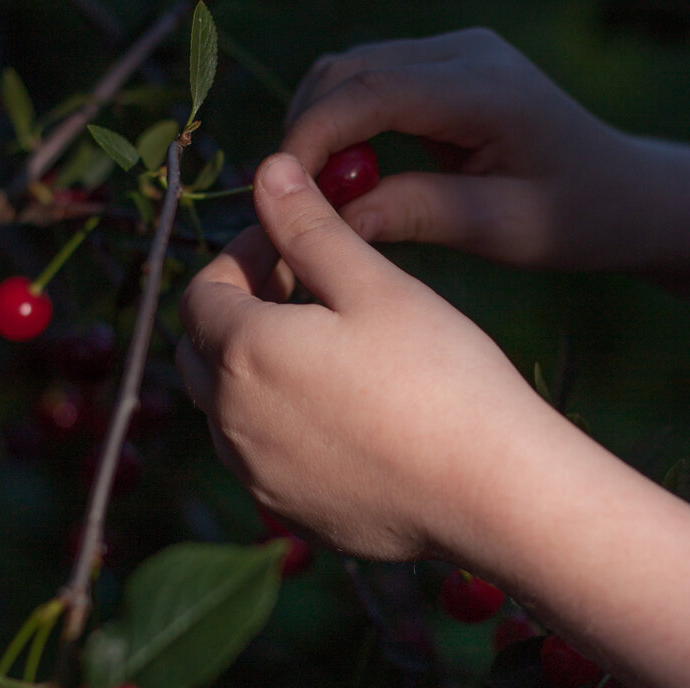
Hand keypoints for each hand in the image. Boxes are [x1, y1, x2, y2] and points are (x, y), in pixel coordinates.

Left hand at [176, 153, 554, 560]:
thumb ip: (308, 227)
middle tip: (300, 291)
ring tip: (321, 351)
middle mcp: (231, 423)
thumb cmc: (438, 375)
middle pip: (200, 353)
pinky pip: (260, 460)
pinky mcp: (290, 514)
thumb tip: (267, 171)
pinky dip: (277, 426)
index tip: (289, 247)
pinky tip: (340, 415)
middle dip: (235, 312)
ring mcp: (257, 477)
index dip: (240, 258)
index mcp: (244, 353)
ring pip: (225, 411)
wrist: (489, 492)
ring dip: (252, 371)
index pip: (201, 293)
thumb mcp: (373, 285)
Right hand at [282, 28, 637, 268]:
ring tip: (321, 196)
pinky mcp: (445, 68)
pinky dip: (344, 125)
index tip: (279, 192)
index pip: (371, 92)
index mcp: (486, 89)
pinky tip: (349, 176)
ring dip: (320, 127)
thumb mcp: (502, 228)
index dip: (313, 137)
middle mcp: (465, 52)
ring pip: (350, 72)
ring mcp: (454, 53)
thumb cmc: (574, 218)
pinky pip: (371, 84)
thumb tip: (336, 217)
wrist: (624, 192)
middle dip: (307, 133)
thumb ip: (420, 213)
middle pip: (348, 71)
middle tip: (295, 205)